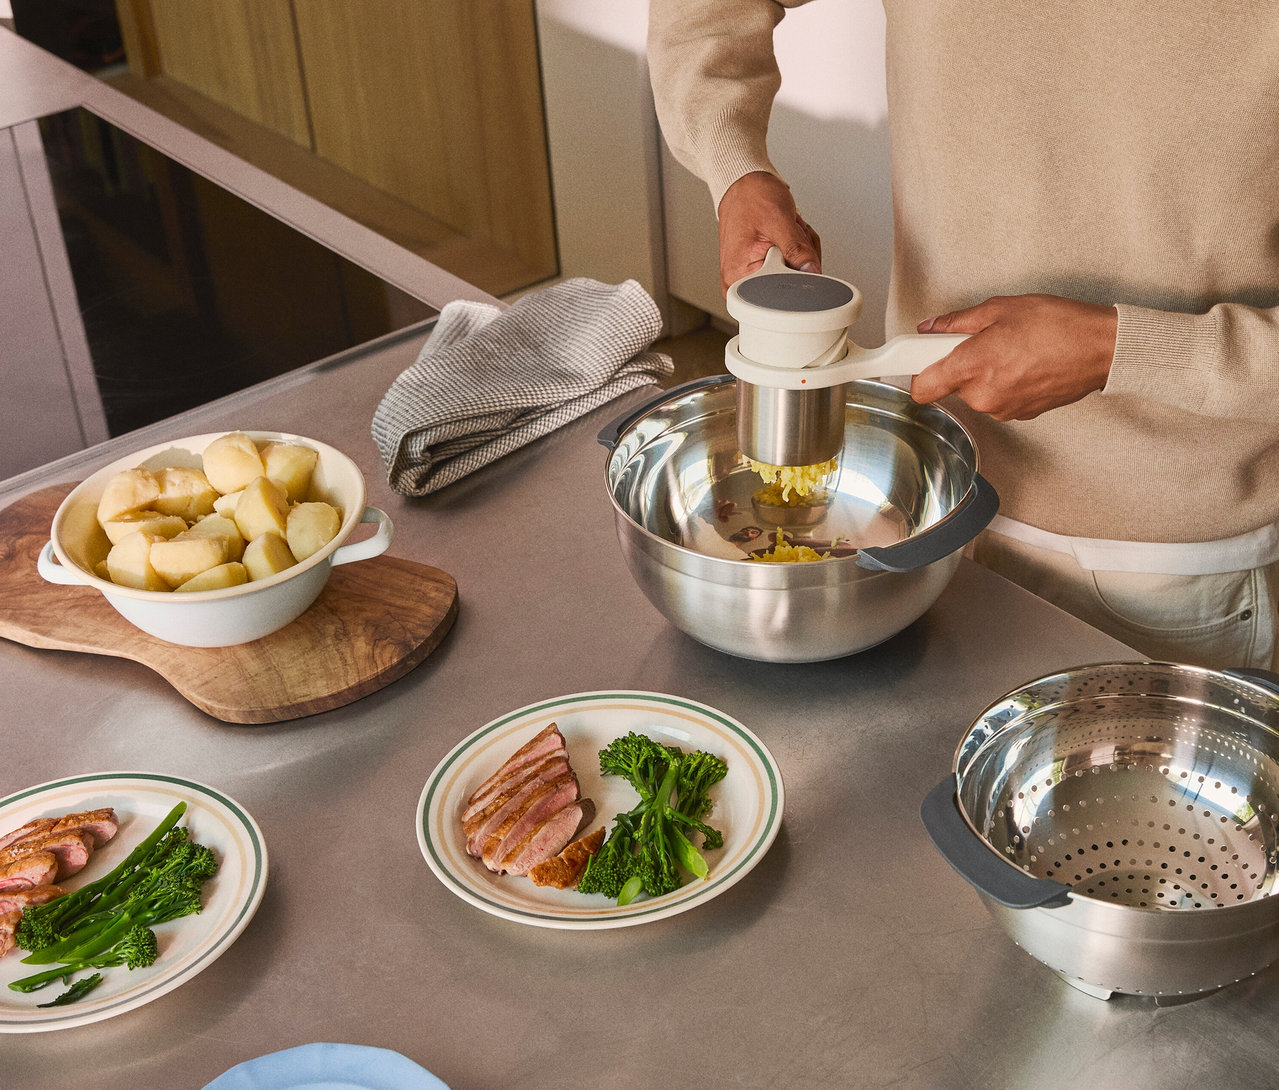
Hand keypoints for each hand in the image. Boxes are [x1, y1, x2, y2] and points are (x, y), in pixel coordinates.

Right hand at [716, 171, 821, 295]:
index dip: (797, 271)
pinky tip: (784, 239)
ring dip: (799, 253)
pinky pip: (790, 271)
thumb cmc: (752, 198)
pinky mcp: (760, 273)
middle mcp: (739, 283)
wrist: (743, 187)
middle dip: (800, 259)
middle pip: (789, 286)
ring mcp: (750, 279)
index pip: (780, 292)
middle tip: (788, 235)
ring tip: (784, 234)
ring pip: (794, 278)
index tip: (794, 250)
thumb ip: (797, 250)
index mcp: (738, 275)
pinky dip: (795, 254)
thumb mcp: (778, 220)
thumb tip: (813, 273)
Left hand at [910, 294, 1117, 420]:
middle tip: (984, 340)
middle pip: (951, 385)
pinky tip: (1026, 363)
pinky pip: (997, 398)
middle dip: (960, 364)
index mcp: (973, 367)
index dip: (916, 373)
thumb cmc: (1059, 325)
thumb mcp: (1001, 309)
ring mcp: (1002, 409)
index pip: (922, 388)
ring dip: (984, 373)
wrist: (1102, 350)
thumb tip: (930, 328)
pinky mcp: (1020, 415)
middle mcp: (983, 395)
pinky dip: (1004, 382)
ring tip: (1012, 350)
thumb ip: (957, 322)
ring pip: (976, 392)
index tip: (918, 361)